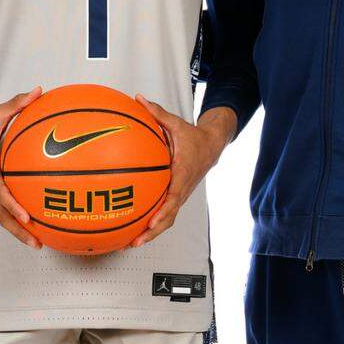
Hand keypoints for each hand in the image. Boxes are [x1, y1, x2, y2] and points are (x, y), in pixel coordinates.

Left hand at [131, 98, 233, 245]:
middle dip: (152, 232)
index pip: (173, 198)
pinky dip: (152, 224)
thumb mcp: (176, 123)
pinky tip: (135, 229)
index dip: (162, 212)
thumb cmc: (193, 136)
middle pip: (169, 217)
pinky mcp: (177, 196)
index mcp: (182, 174)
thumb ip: (157, 113)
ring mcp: (180, 195)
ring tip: (131, 244)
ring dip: (151, 234)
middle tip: (135, 242)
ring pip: (167, 220)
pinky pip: (165, 213)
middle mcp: (182, 189)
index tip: (150, 222)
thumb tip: (138, 99)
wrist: (212, 145)